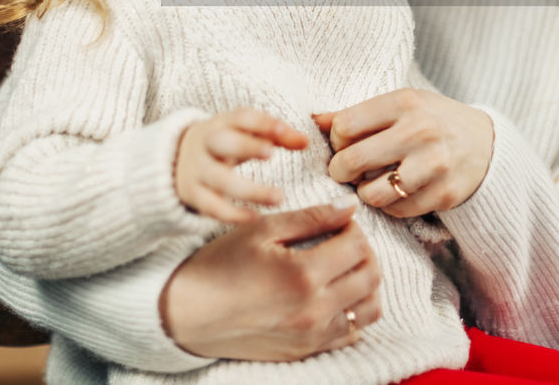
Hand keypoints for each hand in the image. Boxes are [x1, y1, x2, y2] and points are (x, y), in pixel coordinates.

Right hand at [161, 198, 381, 360]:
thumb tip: (349, 207)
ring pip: (370, 308)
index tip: (338, 222)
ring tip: (345, 266)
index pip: (357, 245)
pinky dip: (354, 311)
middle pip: (371, 276)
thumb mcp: (261, 230)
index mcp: (303, 275)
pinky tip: (335, 294)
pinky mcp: (306, 350)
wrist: (188, 313)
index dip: (353, 227)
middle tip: (345, 240)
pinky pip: (352, 333)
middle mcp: (314, 310)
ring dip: (367, 282)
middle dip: (365, 251)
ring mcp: (312, 335)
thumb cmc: (220, 265)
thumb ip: (310, 218)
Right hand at [175, 107, 307, 222]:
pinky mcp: (193, 194)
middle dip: (246, 146)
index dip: (262, 123)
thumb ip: (276, 136)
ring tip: (278, 197)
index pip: (241, 118)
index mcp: (221, 124)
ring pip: (220, 180)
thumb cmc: (224, 145)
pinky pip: (211, 206)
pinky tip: (255, 217)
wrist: (175, 160)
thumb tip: (305, 141)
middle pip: (223, 142)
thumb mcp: (244, 134)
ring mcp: (197, 170)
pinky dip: (232, 213)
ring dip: (249, 190)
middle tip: (270, 153)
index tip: (283, 130)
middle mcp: (206, 144)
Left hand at [313, 89, 493, 217]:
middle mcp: (420, 131)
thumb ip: (357, 114)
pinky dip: (388, 206)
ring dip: (363, 192)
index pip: (344, 126)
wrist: (486, 143)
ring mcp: (434, 165)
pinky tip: (394, 193)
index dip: (335, 140)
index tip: (343, 144)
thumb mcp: (399, 105)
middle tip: (344, 171)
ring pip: (372, 193)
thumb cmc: (431, 120)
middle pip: (353, 160)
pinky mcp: (444, 194)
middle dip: (339, 170)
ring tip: (369, 183)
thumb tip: (312, 120)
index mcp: (404, 102)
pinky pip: (397, 211)